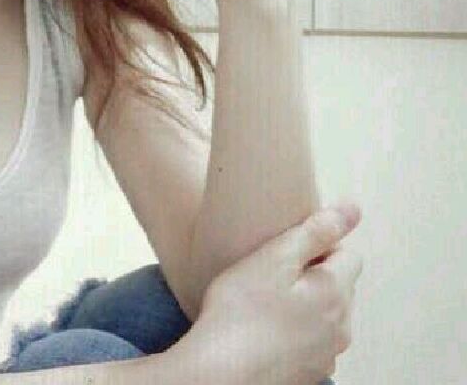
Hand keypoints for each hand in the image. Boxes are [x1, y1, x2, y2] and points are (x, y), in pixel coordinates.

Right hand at [179, 204, 363, 384]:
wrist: (222, 371)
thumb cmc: (242, 310)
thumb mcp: (274, 257)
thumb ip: (315, 231)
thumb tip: (353, 208)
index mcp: (335, 292)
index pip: (349, 255)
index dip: (320, 244)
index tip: (287, 249)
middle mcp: (341, 326)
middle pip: (339, 286)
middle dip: (313, 274)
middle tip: (271, 271)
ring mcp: (327, 354)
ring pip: (326, 315)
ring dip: (305, 303)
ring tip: (264, 300)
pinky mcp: (310, 373)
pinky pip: (312, 340)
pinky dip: (295, 331)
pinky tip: (265, 328)